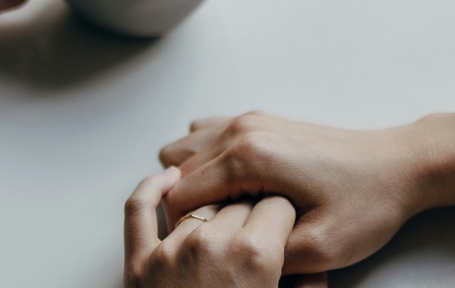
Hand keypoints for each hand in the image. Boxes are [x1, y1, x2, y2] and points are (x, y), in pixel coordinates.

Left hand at [124, 167, 296, 286]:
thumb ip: (309, 280)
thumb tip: (316, 266)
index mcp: (255, 254)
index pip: (277, 205)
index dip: (283, 213)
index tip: (283, 221)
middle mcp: (211, 244)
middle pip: (239, 199)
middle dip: (251, 208)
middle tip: (256, 225)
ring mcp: (169, 251)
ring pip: (199, 201)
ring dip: (214, 205)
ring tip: (225, 219)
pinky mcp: (138, 264)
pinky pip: (139, 209)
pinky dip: (151, 187)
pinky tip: (168, 177)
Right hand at [160, 108, 454, 273]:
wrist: (401, 164)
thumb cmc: (367, 203)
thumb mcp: (320, 249)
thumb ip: (263, 258)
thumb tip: (229, 262)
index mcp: (248, 158)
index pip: (179, 197)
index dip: (187, 232)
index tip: (212, 249)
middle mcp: (241, 130)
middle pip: (177, 174)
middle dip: (190, 210)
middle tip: (224, 236)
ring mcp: (249, 120)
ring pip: (186, 152)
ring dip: (195, 184)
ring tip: (229, 212)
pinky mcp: (259, 121)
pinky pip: (206, 137)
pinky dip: (207, 162)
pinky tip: (234, 186)